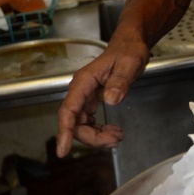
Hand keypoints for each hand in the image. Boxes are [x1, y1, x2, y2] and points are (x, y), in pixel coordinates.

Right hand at [56, 41, 148, 158]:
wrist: (131, 44)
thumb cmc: (128, 50)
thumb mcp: (129, 63)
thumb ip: (120, 81)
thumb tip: (110, 99)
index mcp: (84, 82)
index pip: (68, 110)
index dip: (64, 132)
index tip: (63, 150)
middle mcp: (80, 90)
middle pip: (75, 123)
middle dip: (92, 137)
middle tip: (115, 140)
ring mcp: (85, 96)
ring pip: (82, 125)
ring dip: (97, 136)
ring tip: (117, 137)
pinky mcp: (92, 101)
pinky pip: (90, 121)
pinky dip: (100, 130)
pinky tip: (114, 131)